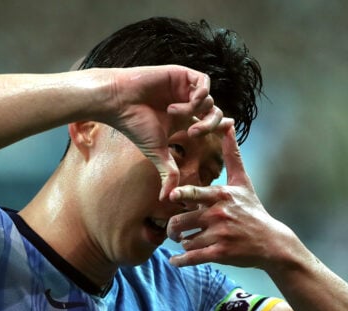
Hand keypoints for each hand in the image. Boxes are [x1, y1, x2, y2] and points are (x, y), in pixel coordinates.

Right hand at [106, 65, 227, 198]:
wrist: (119, 102)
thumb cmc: (134, 125)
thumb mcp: (157, 153)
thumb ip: (169, 172)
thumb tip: (167, 199)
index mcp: (184, 119)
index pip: (211, 121)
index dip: (222, 126)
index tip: (229, 133)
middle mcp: (186, 103)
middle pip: (215, 112)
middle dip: (210, 125)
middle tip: (193, 133)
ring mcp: (184, 88)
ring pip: (210, 99)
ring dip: (196, 110)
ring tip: (174, 113)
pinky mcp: (181, 74)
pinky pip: (204, 82)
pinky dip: (200, 94)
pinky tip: (185, 103)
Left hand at [166, 126, 289, 267]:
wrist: (271, 242)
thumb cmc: (253, 210)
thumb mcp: (243, 182)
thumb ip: (232, 155)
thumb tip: (228, 126)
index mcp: (221, 196)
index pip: (196, 193)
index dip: (182, 194)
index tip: (172, 195)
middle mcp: (219, 215)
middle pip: (181, 221)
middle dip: (173, 229)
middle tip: (174, 231)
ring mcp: (219, 236)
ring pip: (186, 241)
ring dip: (183, 243)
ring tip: (187, 242)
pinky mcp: (220, 254)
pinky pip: (193, 258)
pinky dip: (181, 261)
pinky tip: (175, 261)